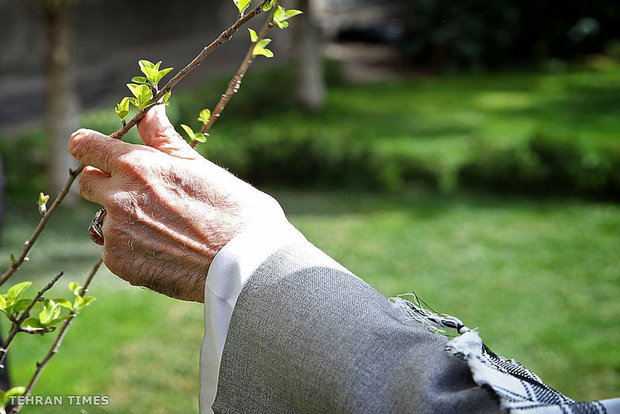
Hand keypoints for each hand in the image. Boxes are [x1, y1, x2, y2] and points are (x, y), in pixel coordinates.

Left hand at [68, 106, 285, 301]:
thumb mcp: (201, 168)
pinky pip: (113, 249)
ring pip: (104, 219)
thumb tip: (152, 112)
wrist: (247, 264)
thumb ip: (165, 141)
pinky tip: (165, 251)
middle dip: (106, 184)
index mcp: (138, 166)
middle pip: (86, 183)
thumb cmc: (235, 211)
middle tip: (142, 194)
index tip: (98, 153)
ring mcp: (116, 232)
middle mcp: (119, 197)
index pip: (84, 145)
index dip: (89, 147)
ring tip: (166, 230)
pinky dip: (132, 249)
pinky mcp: (120, 263)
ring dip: (124, 220)